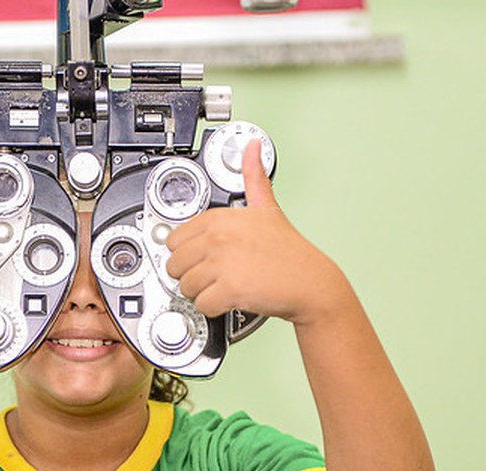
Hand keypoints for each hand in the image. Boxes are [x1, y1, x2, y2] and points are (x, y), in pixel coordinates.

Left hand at [165, 139, 348, 325]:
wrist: (310, 282)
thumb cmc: (289, 251)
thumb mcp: (267, 207)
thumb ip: (253, 176)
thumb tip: (252, 147)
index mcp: (220, 218)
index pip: (174, 239)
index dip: (186, 253)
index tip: (200, 257)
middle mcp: (218, 238)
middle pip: (174, 265)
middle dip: (190, 274)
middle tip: (213, 275)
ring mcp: (223, 263)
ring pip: (186, 287)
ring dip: (201, 292)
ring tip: (223, 285)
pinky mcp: (230, 289)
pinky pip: (202, 305)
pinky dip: (213, 308)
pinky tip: (229, 298)